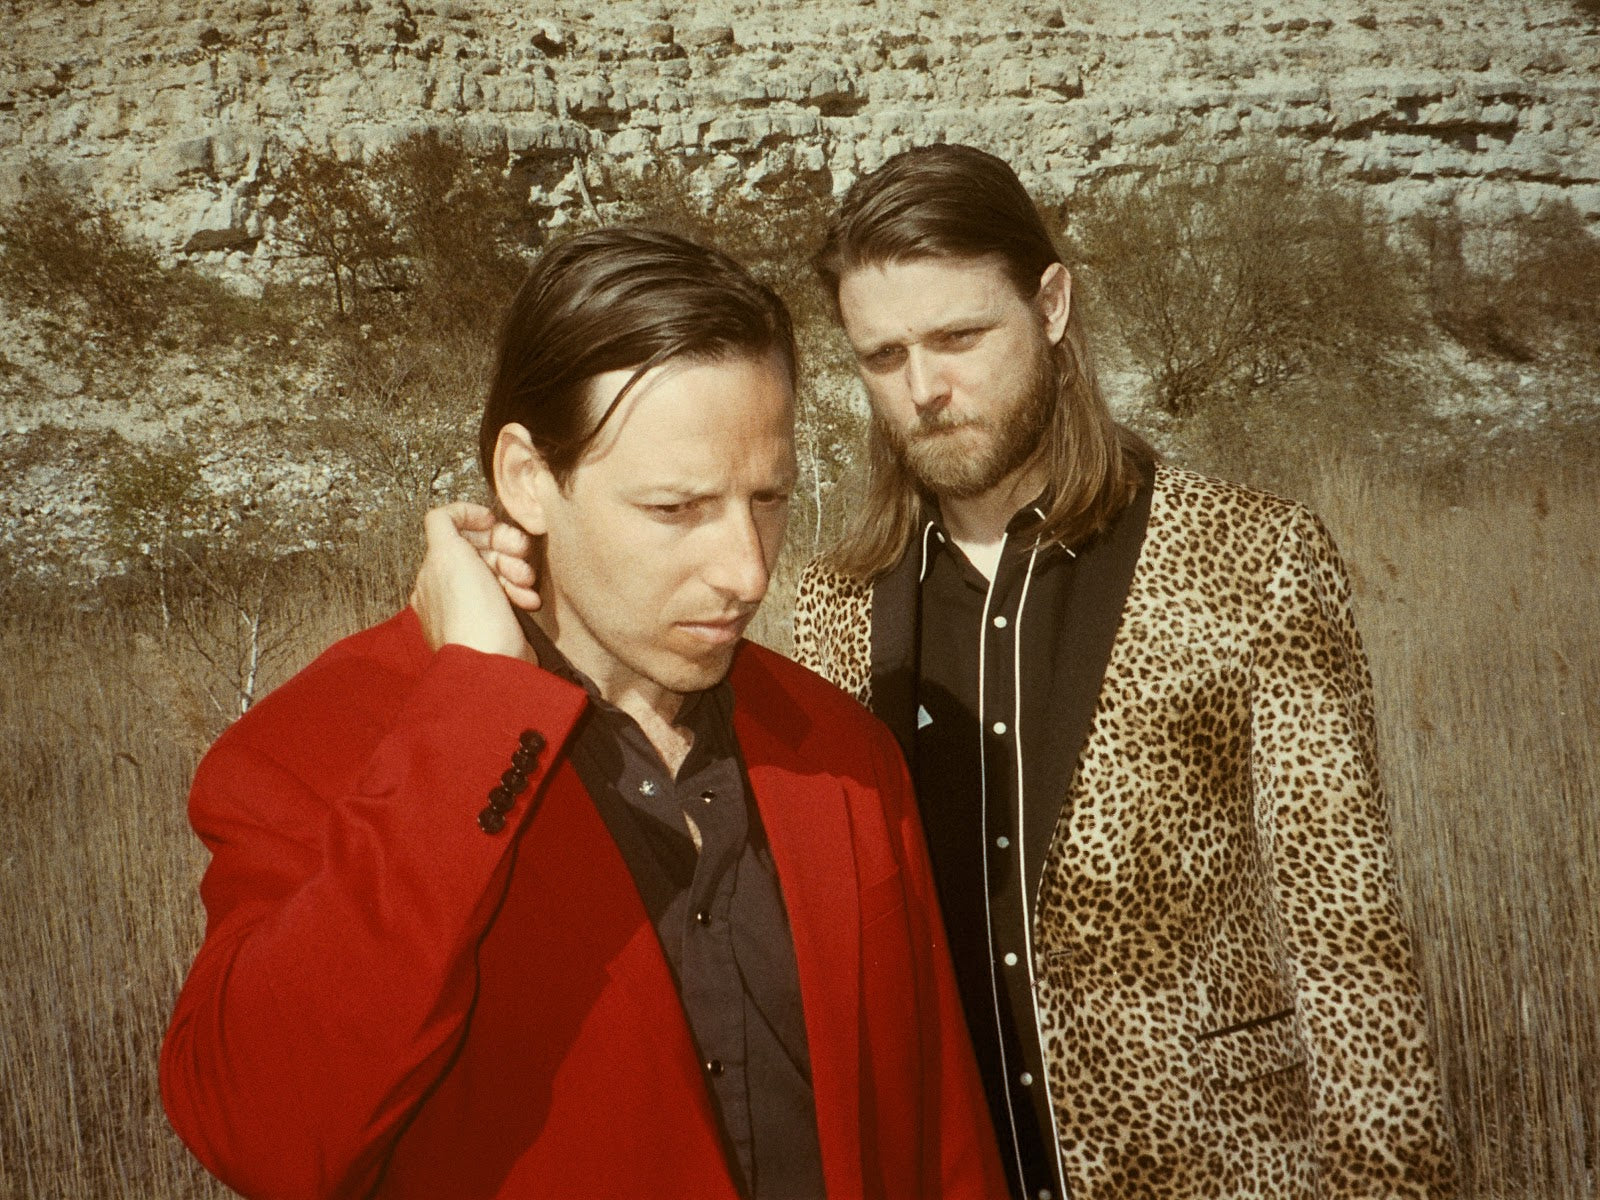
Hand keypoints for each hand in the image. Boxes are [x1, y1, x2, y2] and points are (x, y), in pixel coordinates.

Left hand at [410, 503, 535, 661]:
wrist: (493, 663)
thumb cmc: (470, 614)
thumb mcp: (447, 554)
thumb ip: (444, 524)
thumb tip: (454, 514)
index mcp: (432, 572)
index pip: (453, 532)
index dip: (476, 522)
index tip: (493, 522)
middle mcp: (449, 589)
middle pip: (479, 550)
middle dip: (504, 546)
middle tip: (520, 550)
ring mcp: (472, 608)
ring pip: (498, 571)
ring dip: (517, 569)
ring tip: (525, 582)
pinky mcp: (495, 623)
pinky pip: (511, 596)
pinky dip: (522, 593)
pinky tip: (529, 601)